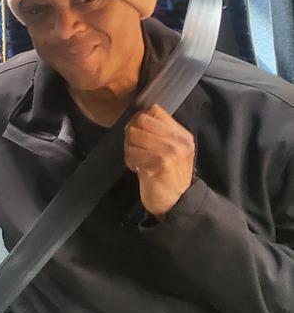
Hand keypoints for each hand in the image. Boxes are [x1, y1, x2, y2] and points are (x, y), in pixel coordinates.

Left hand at [124, 104, 195, 218]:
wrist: (176, 203)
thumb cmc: (169, 175)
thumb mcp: (172, 150)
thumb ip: (160, 132)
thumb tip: (137, 115)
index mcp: (182, 135)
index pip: (155, 110)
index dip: (140, 118)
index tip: (139, 132)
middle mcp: (179, 141)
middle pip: (141, 120)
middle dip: (131, 132)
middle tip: (134, 147)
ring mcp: (171, 152)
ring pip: (134, 134)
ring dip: (129, 147)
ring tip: (137, 159)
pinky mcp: (160, 163)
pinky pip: (132, 152)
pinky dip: (130, 160)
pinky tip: (137, 168)